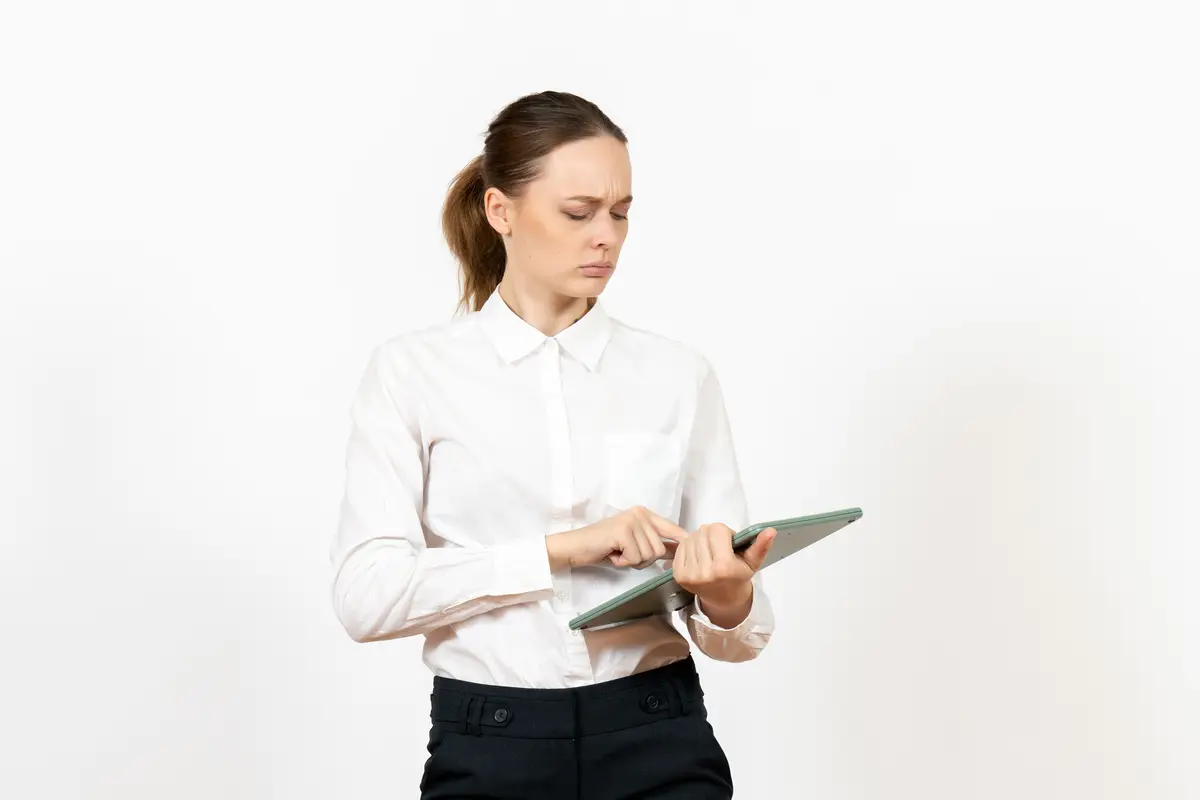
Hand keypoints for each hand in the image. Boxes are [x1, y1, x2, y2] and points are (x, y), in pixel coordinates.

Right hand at [545, 506, 687, 570]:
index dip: (681, 541)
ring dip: (633, 561)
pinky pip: (636, 557)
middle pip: (660, 549)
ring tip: (618, 553)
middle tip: (625, 554)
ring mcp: (632, 521)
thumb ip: (655, 544)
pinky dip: (624, 562)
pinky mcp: (623, 531)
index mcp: (645, 514)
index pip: (671, 528)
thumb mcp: (634, 544)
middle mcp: (640, 513)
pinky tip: (612, 553)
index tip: (691, 544)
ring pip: (649, 555)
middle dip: (644, 559)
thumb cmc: (605, 547)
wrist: (576, 547)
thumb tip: (680, 550)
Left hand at [673, 523, 775, 625]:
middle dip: (712, 535)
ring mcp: (689, 574)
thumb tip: (770, 530)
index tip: (729, 543)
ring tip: (709, 551)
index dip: (725, 532)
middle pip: (703, 532)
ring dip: (700, 540)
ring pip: (690, 537)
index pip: (717, 529)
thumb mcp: (753, 562)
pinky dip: (689, 547)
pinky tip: (699, 556)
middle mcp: (704, 571)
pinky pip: (681, 547)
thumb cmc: (738, 577)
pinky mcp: (678, 575)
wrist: (723, 600)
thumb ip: (761, 546)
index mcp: (724, 567)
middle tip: (719, 547)